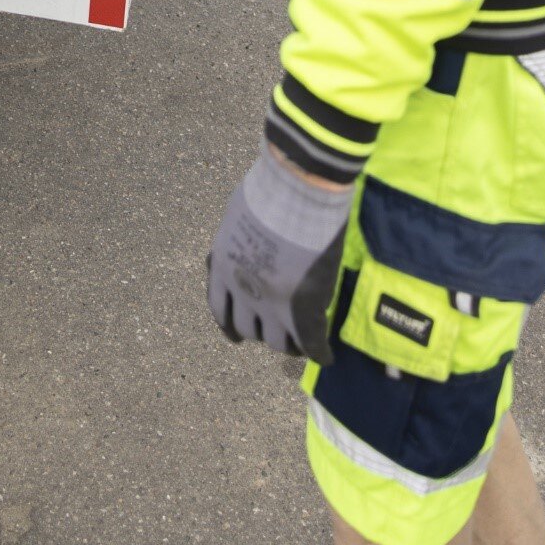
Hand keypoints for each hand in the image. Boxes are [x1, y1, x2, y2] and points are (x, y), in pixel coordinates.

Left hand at [207, 139, 352, 361]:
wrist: (298, 189)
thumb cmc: (271, 189)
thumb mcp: (240, 214)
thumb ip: (242, 238)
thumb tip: (253, 245)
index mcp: (221, 264)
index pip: (218, 308)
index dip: (228, 324)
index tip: (235, 335)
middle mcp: (241, 289)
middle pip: (248, 329)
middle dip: (261, 331)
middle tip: (276, 330)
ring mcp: (272, 303)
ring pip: (278, 342)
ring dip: (289, 343)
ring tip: (301, 342)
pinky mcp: (304, 309)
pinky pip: (311, 344)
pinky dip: (319, 353)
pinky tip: (325, 355)